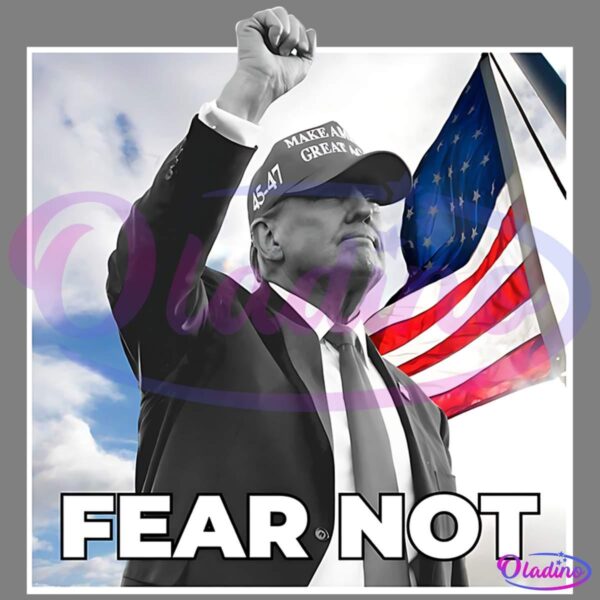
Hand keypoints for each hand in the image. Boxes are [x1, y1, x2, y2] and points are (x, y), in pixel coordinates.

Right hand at [217, 6, 315, 122]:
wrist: (265, 84)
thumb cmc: (278, 81)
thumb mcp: (303, 65)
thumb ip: (310, 48)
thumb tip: (311, 31)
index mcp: (279, 45)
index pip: (296, 26)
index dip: (303, 36)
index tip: (300, 50)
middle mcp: (268, 37)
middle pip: (291, 18)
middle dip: (295, 35)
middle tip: (285, 52)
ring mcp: (258, 30)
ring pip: (281, 12)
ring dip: (287, 31)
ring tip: (278, 47)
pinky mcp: (247, 26)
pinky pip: (269, 13)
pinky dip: (276, 26)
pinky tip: (271, 41)